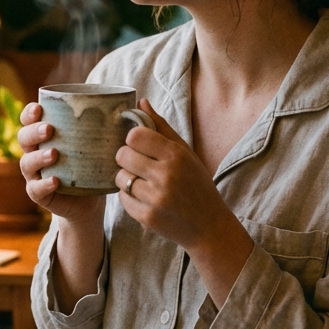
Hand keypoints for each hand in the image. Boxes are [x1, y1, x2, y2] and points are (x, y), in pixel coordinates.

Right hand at [17, 102, 104, 226]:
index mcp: (46, 135)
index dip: (29, 112)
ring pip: (26, 163)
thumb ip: (116, 124)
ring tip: (54, 154)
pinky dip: (43, 184)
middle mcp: (36, 152)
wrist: (92, 201)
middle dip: (33, 131)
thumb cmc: (96, 165)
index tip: (39, 108)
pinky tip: (55, 180)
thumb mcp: (104, 144)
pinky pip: (35, 189)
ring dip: (38, 156)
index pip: (29, 119)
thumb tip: (141, 103)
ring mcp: (36, 174)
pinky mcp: (40, 194)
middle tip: (49, 129)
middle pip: (24, 138)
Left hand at [115, 100, 247, 259]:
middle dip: (126, 158)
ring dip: (127, 178)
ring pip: (120, 177)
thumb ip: (161, 127)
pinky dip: (128, 197)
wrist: (209, 226)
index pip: (135, 135)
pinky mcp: (147, 217)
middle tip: (138, 164)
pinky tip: (144, 197)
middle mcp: (166, 175)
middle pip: (122, 155)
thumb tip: (140, 102)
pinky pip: (122, 199)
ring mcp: (156, 198)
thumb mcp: (185, 152)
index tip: (140, 145)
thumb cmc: (196, 184)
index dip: (133, 139)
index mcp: (176, 155)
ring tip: (142, 182)